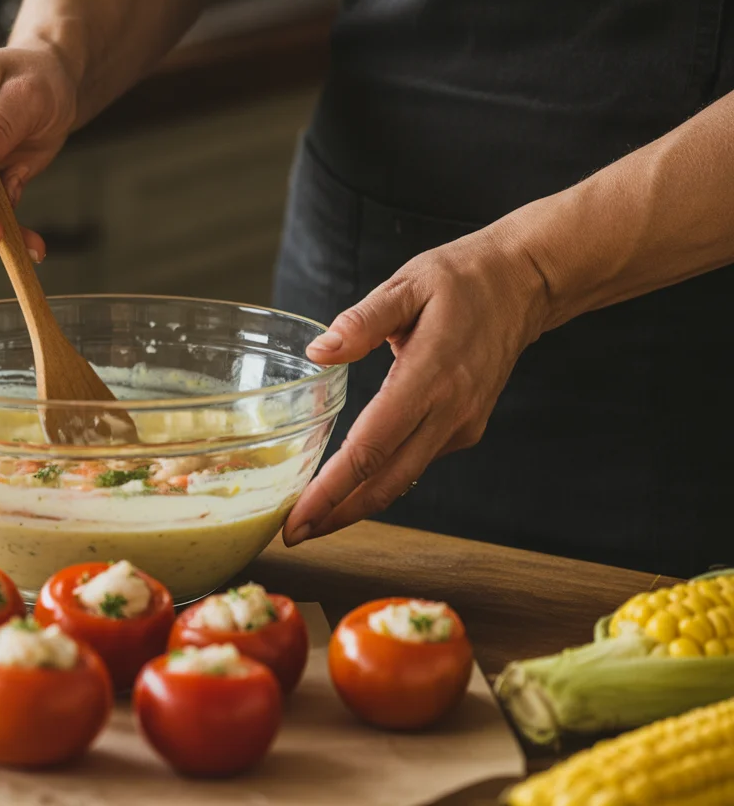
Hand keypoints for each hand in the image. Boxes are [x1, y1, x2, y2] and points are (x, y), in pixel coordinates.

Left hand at [282, 222, 549, 545]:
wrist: (524, 284)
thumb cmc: (461, 280)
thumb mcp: (407, 285)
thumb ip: (361, 321)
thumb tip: (318, 352)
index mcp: (429, 377)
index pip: (372, 448)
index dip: (332, 489)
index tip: (298, 516)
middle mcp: (449, 412)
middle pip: (386, 482)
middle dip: (336, 515)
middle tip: (291, 534)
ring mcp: (461, 425)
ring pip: (402, 480)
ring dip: (356, 505)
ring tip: (311, 519)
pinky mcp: (465, 429)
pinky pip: (415, 463)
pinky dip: (380, 481)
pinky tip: (349, 485)